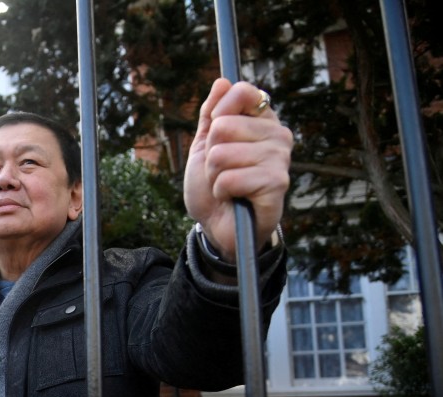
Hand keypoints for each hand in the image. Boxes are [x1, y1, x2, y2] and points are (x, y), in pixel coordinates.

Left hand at [184, 78, 292, 261]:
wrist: (217, 227)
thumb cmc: (213, 187)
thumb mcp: (204, 146)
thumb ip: (211, 114)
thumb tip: (222, 81)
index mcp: (262, 121)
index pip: (243, 91)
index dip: (218, 112)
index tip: (215, 133)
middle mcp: (277, 135)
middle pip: (223, 126)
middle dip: (210, 155)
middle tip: (221, 171)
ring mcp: (280, 159)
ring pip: (221, 154)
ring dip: (214, 176)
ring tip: (227, 186)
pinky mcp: (277, 183)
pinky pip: (230, 178)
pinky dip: (222, 191)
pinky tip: (234, 198)